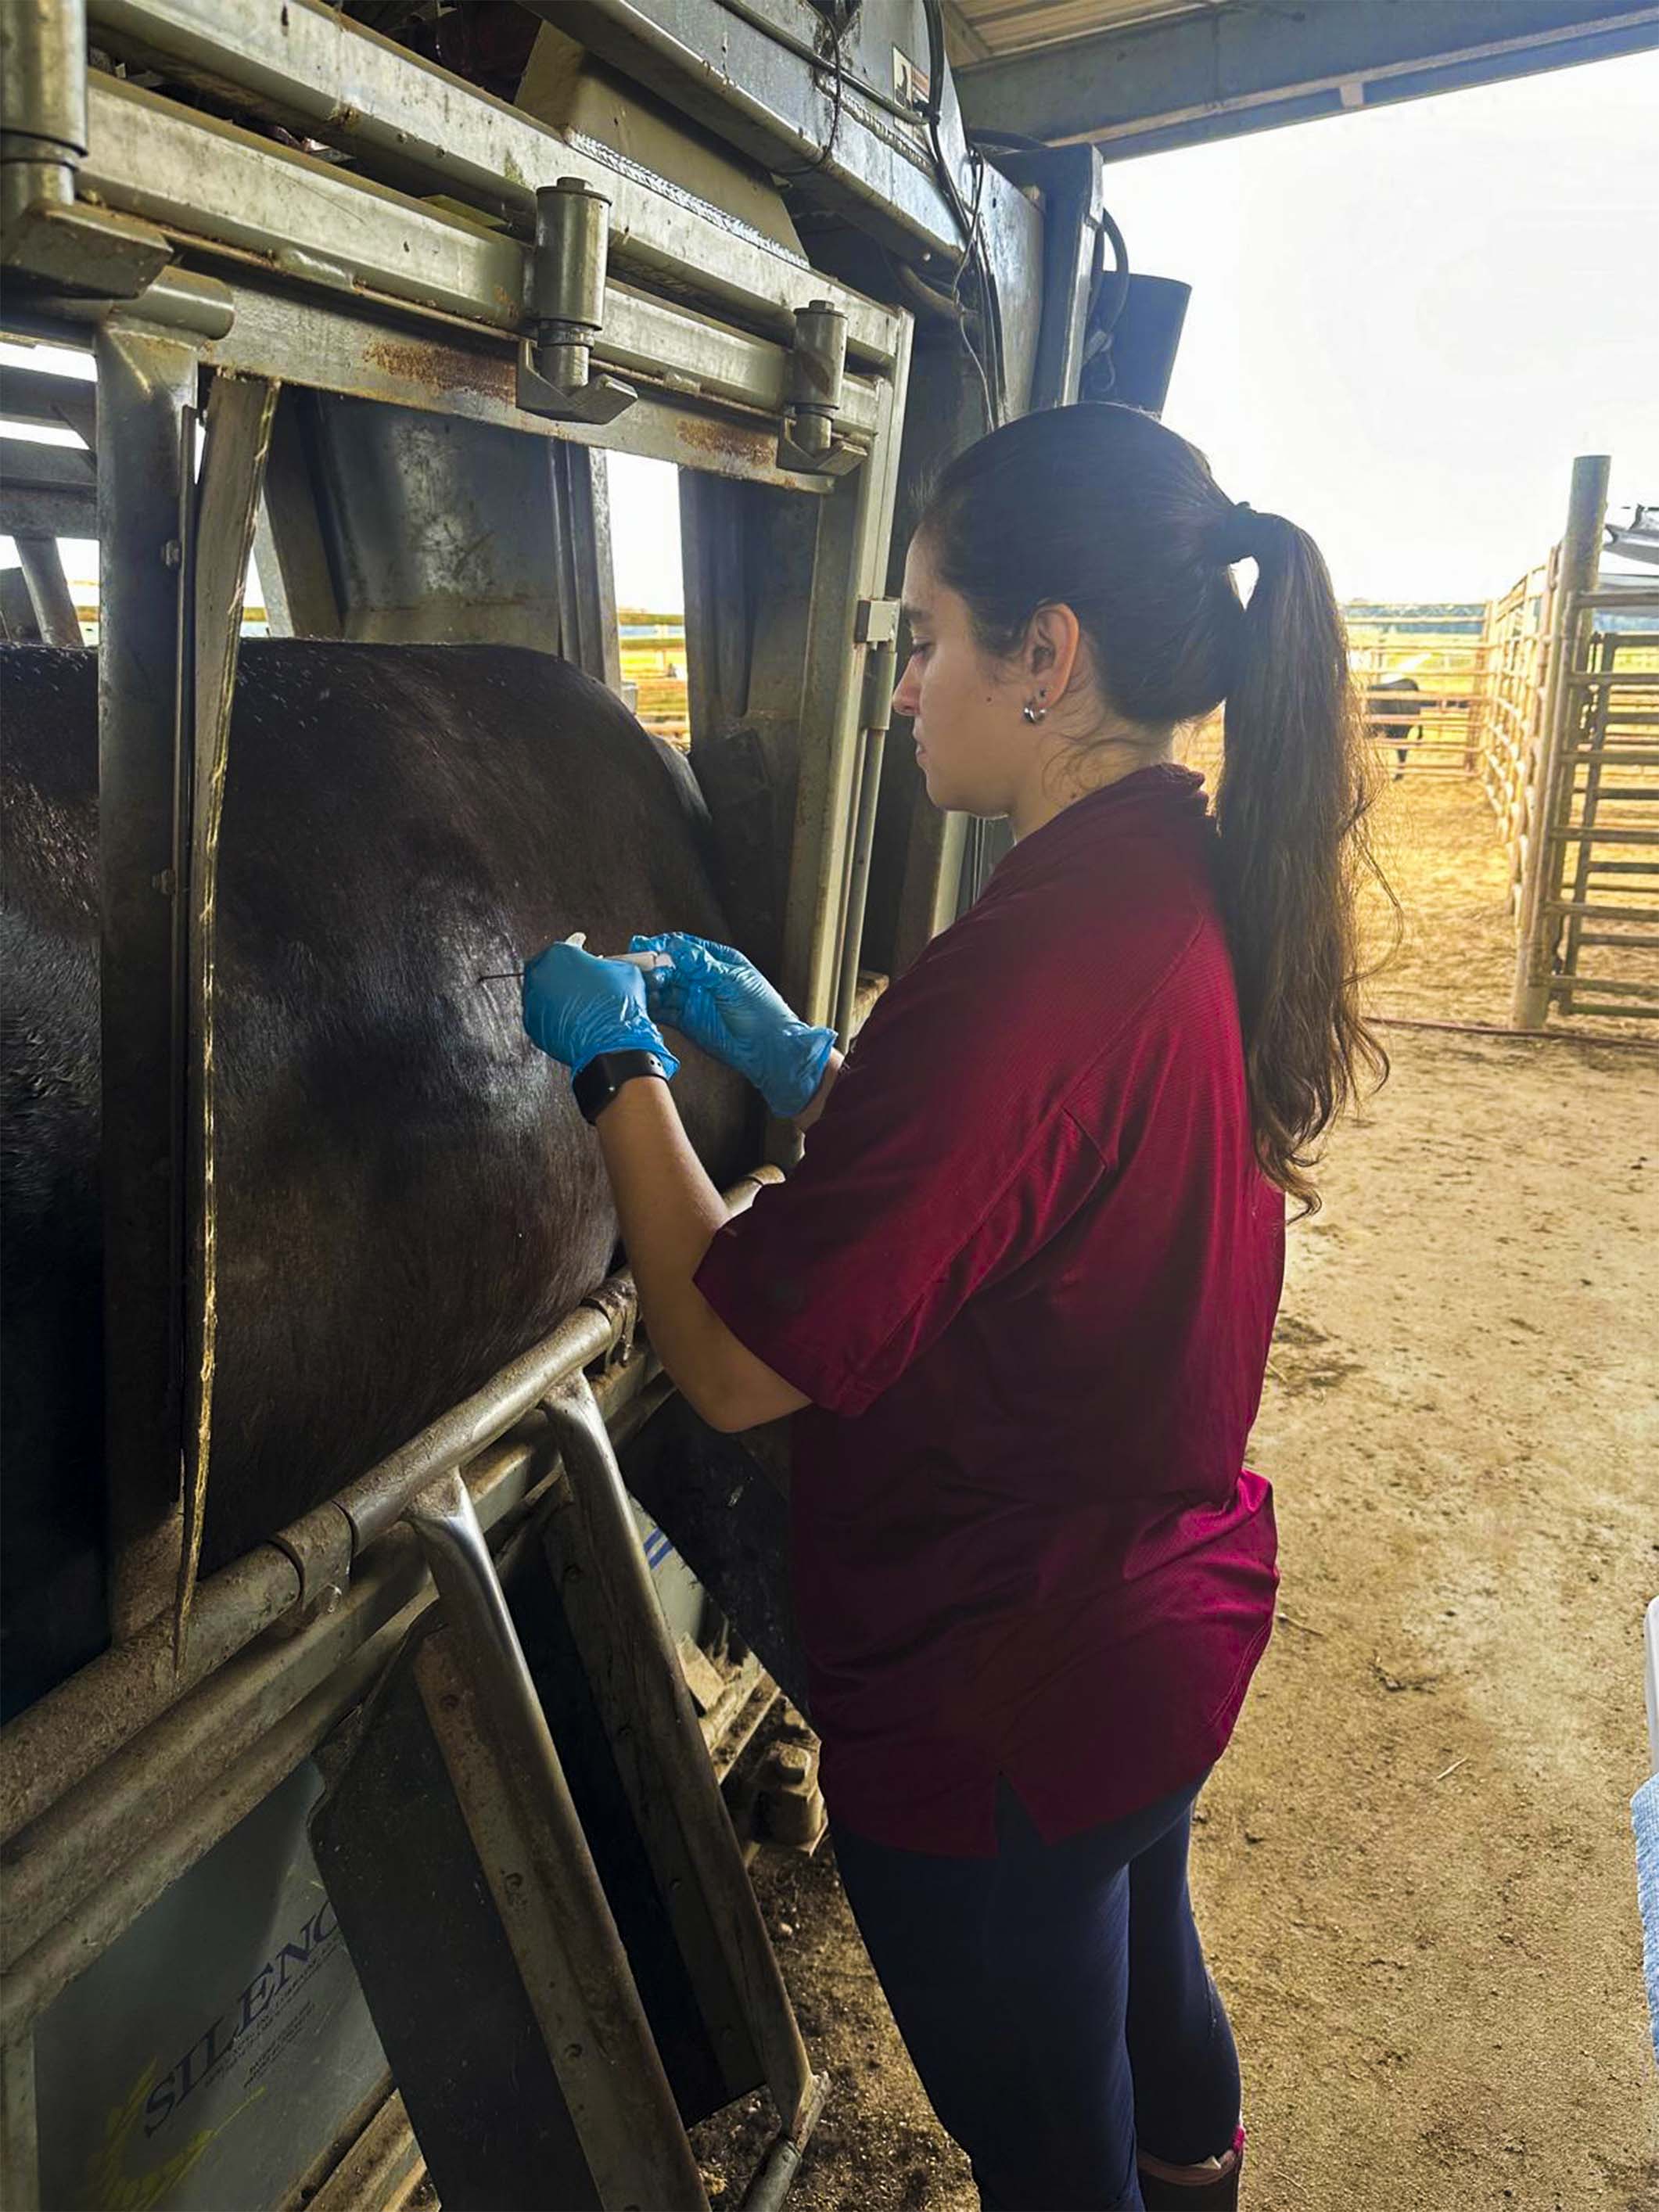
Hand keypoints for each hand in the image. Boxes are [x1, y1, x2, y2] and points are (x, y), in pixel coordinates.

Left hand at [522, 940, 678, 1078]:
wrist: (611, 1046)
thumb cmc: (617, 1008)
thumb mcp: (624, 972)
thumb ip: (607, 964)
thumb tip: (606, 968)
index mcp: (560, 954)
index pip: (569, 944)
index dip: (578, 943)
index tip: (581, 942)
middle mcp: (540, 974)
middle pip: (549, 966)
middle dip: (563, 968)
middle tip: (577, 973)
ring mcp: (533, 1001)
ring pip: (543, 990)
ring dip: (557, 991)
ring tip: (575, 996)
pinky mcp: (532, 1025)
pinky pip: (542, 1012)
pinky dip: (553, 1011)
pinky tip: (570, 1014)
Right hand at [630, 932, 833, 1119]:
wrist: (769, 1050)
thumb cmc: (763, 1012)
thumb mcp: (732, 981)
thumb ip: (703, 965)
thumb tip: (677, 948)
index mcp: (717, 961)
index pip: (683, 947)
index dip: (662, 946)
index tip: (644, 945)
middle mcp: (703, 978)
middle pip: (669, 967)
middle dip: (651, 967)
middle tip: (636, 969)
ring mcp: (694, 999)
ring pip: (664, 988)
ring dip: (650, 987)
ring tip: (638, 987)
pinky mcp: (687, 1021)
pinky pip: (665, 1010)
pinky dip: (653, 1007)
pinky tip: (644, 1004)